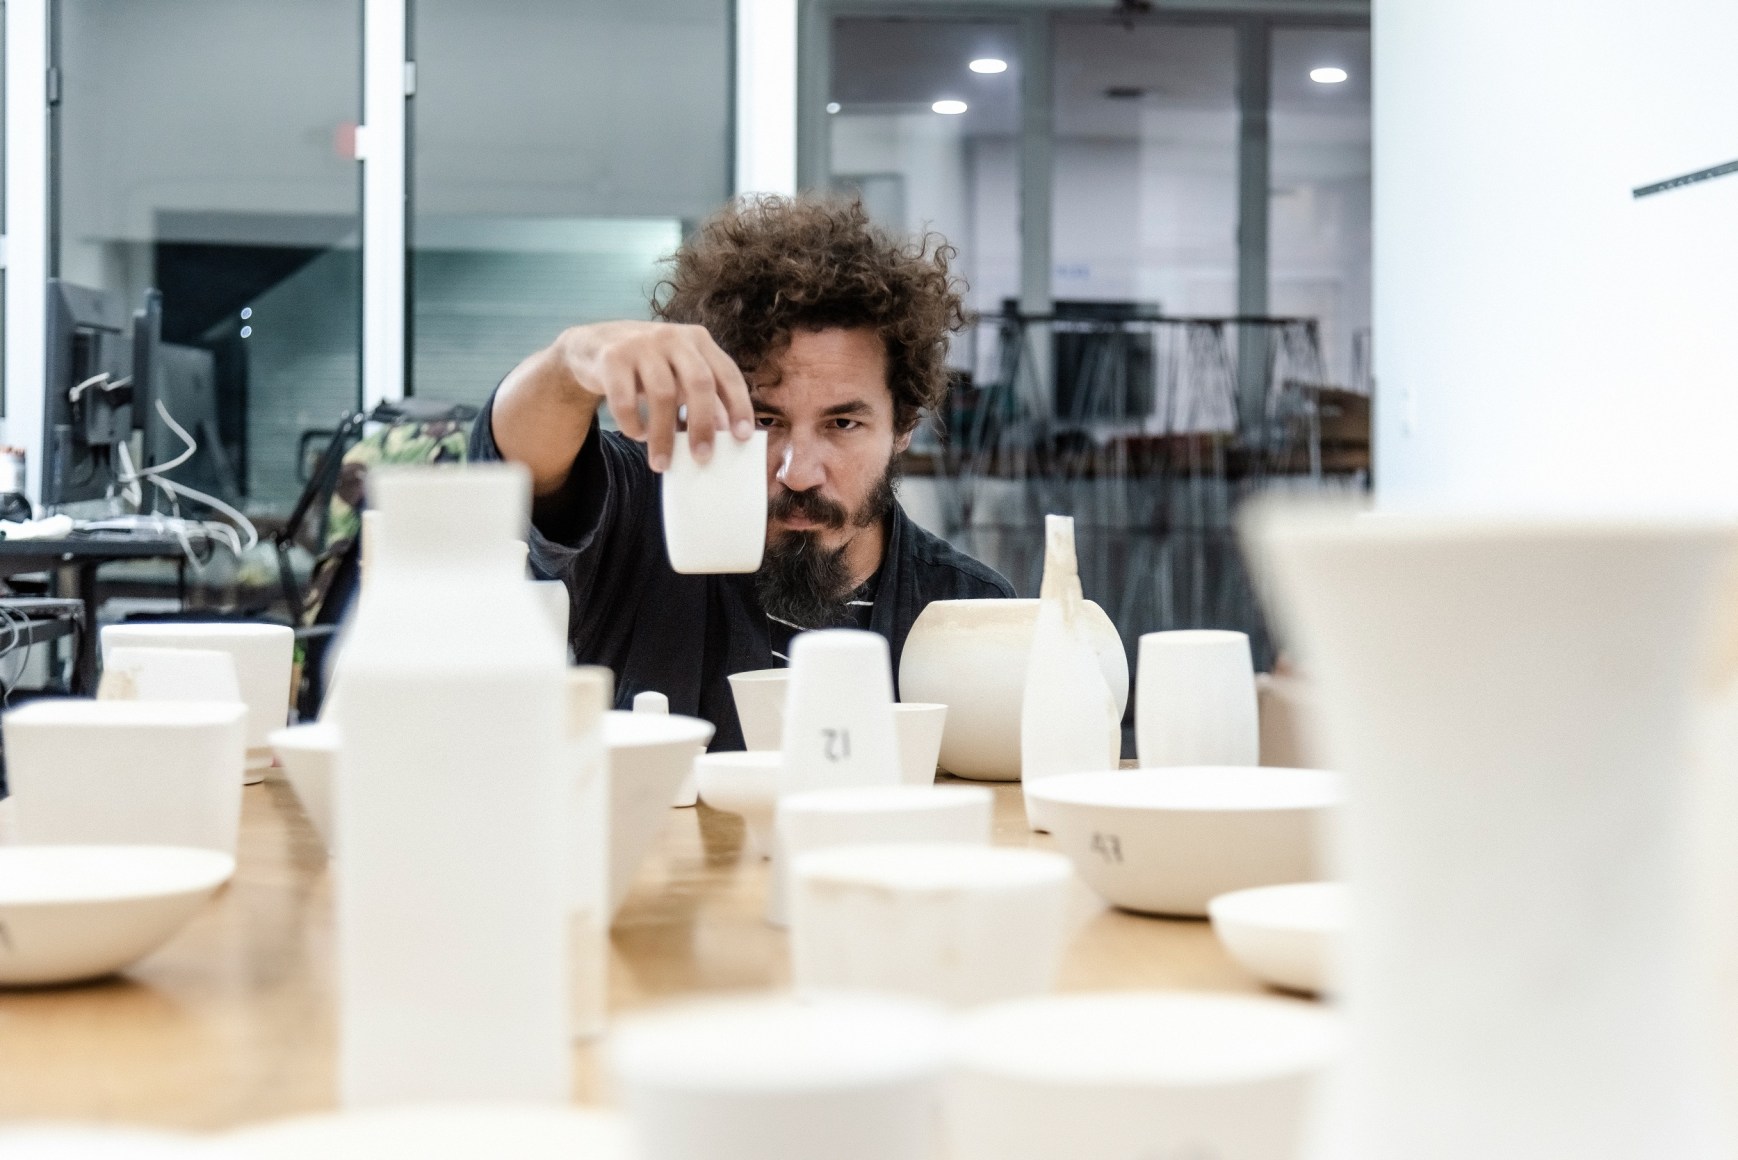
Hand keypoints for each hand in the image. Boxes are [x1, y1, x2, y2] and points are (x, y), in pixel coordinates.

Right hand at [554, 321, 754, 471]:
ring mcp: (642, 344)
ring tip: (662, 463)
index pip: (727, 373)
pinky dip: (633, 424)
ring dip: (663, 435)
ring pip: (662, 395)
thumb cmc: (647, 366)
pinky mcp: (612, 357)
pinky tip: (637, 434)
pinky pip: (625, 399)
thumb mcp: (678, 374)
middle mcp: (673, 337)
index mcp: (698, 340)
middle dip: (703, 424)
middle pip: (699, 382)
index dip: (738, 405)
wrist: (593, 345)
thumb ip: (702, 397)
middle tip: (703, 458)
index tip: (743, 436)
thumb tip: (726, 433)